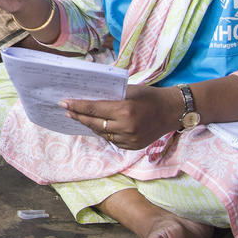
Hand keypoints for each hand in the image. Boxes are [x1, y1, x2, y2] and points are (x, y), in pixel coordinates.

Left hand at [62, 84, 180, 149]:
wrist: (173, 111)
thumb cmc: (150, 96)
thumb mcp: (129, 90)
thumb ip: (110, 96)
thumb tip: (89, 98)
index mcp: (124, 110)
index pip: (93, 109)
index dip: (77, 106)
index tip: (64, 103)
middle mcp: (125, 127)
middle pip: (94, 124)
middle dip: (78, 117)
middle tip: (67, 111)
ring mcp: (129, 139)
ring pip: (102, 133)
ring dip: (91, 126)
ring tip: (81, 118)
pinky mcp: (133, 147)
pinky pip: (112, 140)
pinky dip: (105, 133)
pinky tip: (99, 126)